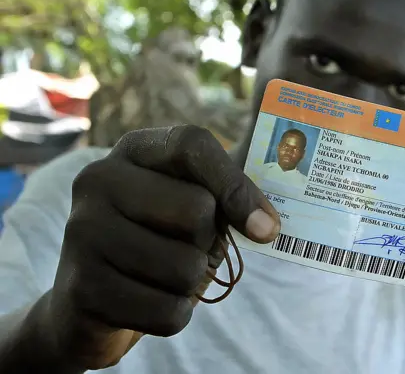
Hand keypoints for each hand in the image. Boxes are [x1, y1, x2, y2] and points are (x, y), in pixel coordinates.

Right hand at [45, 126, 279, 369]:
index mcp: (134, 150)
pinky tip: (149, 303)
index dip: (236, 185)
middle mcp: (98, 180)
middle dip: (208, 243)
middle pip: (196, 210)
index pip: (192, 145)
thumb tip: (267, 226)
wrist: (89, 299)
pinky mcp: (81, 287)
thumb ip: (227, 198)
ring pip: (184, 267)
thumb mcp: (191, 206)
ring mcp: (82, 231)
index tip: (266, 227)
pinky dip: (174, 315)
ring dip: (191, 283)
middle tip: (188, 249)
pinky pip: (166, 312)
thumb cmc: (158, 240)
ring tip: (165, 276)